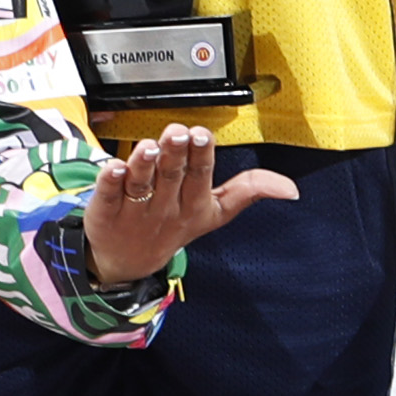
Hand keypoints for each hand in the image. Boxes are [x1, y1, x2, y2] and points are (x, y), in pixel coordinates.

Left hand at [79, 122, 296, 285]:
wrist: (125, 263)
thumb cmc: (173, 226)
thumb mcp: (214, 214)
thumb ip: (248, 192)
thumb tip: (290, 188)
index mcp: (194, 205)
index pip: (200, 177)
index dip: (201, 156)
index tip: (203, 135)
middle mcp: (165, 207)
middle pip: (171, 176)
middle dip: (175, 153)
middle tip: (176, 132)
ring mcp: (134, 211)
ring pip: (141, 184)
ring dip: (144, 164)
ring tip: (148, 148)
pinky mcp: (104, 212)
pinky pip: (107, 195)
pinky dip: (109, 181)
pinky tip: (113, 167)